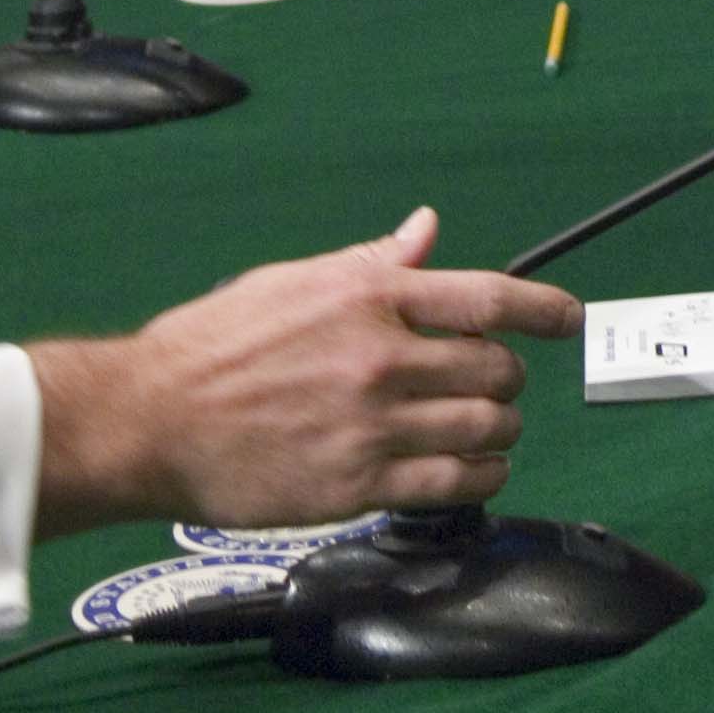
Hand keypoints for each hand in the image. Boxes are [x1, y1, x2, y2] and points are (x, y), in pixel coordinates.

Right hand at [28, 208, 581, 534]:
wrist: (146, 421)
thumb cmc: (210, 346)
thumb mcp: (292, 282)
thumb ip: (371, 263)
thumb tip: (426, 229)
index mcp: (370, 297)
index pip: (487, 297)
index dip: (542, 309)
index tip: (567, 319)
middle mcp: (381, 357)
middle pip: (495, 368)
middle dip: (508, 378)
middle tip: (496, 385)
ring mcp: (372, 423)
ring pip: (485, 427)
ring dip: (502, 430)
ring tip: (491, 431)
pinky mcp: (358, 483)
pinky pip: (453, 482)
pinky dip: (482, 478)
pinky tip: (478, 472)